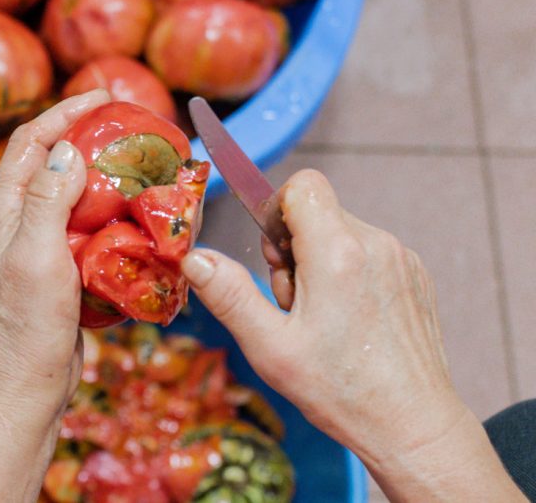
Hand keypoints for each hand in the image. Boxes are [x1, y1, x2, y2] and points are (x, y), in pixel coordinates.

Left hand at [0, 89, 110, 502]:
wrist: (25, 389)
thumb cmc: (25, 327)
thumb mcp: (35, 257)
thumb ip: (47, 200)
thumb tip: (66, 150)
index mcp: (1, 213)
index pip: (29, 144)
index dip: (63, 113)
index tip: (102, 94)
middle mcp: (15, 224)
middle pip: (49, 163)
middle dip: (84, 136)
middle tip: (127, 124)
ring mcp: (36, 248)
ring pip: (69, 196)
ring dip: (100, 174)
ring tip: (137, 163)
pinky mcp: (57, 271)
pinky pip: (83, 229)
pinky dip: (108, 213)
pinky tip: (133, 214)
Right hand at [181, 169, 524, 501]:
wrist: (413, 424)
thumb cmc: (341, 390)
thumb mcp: (270, 347)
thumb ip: (229, 295)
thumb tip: (195, 258)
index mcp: (337, 254)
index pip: (302, 185)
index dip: (276, 211)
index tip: (273, 256)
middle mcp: (375, 244)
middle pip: (318, 211)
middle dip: (293, 246)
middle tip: (294, 302)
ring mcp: (401, 258)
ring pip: (342, 231)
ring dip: (321, 261)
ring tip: (323, 318)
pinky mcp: (415, 274)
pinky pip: (368, 251)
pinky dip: (349, 273)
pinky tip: (349, 320)